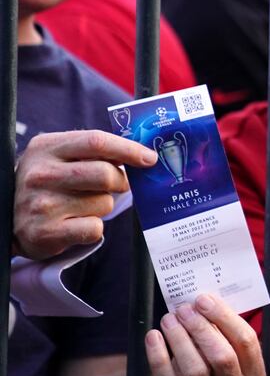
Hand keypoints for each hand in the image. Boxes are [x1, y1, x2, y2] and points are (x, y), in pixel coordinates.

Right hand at [14, 130, 156, 259]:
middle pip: (105, 174)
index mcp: (46, 148)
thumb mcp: (60, 156)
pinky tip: (76, 223)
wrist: (7, 217)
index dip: (129, 149)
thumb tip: (143, 155)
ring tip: (82, 206)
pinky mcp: (46, 233)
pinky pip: (94, 228)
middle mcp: (41, 174)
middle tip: (117, 185)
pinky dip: (94, 227)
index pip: (96, 142)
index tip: (149, 158)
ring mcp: (41, 204)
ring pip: (103, 202)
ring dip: (103, 205)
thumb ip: (94, 151)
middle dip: (121, 181)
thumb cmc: (47, 182)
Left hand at [146, 294, 265, 375]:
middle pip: (223, 357)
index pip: (246, 342)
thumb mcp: (219, 353)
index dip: (224, 317)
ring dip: (180, 339)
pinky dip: (159, 358)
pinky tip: (153, 337)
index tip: (203, 299)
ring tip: (168, 320)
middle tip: (184, 309)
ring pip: (196, 372)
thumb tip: (203, 300)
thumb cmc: (204, 369)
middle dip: (201, 328)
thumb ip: (219, 332)